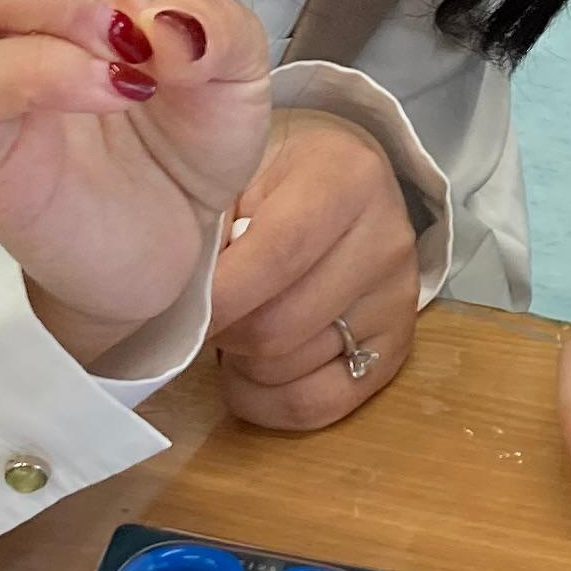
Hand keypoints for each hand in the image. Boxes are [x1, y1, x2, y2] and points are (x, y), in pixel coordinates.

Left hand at [208, 109, 421, 429]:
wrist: (340, 181)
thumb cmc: (274, 175)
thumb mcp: (239, 167)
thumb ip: (210, 216)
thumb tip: (180, 289)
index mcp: (347, 178)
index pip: (278, 254)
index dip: (220, 295)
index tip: (172, 307)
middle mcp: (386, 239)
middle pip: (281, 325)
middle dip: (223, 332)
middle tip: (202, 315)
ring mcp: (397, 298)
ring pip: (292, 368)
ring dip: (241, 363)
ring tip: (231, 327)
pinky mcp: (398, 347)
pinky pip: (320, 404)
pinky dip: (269, 403)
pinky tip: (250, 372)